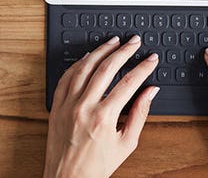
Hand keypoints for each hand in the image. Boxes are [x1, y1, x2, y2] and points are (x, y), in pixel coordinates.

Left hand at [44, 35, 159, 177]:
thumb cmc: (96, 166)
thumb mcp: (126, 143)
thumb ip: (140, 114)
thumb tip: (150, 92)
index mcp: (104, 118)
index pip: (129, 82)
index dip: (143, 67)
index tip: (151, 59)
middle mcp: (84, 108)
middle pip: (106, 68)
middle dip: (123, 51)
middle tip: (134, 42)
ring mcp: (67, 105)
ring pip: (84, 67)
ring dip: (100, 51)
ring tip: (113, 42)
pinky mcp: (56, 107)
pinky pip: (66, 77)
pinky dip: (78, 64)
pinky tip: (88, 57)